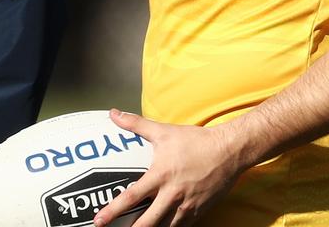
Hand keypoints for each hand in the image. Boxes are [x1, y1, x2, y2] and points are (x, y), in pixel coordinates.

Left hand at [94, 109, 242, 226]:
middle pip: (147, 223)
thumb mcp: (164, 131)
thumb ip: (135, 124)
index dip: (113, 211)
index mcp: (160, 176)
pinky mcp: (199, 212)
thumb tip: (114, 113)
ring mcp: (186, 206)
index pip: (131, 197)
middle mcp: (172, 195)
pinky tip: (162, 226)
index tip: (98, 221)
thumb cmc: (196, 141)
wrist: (230, 151)